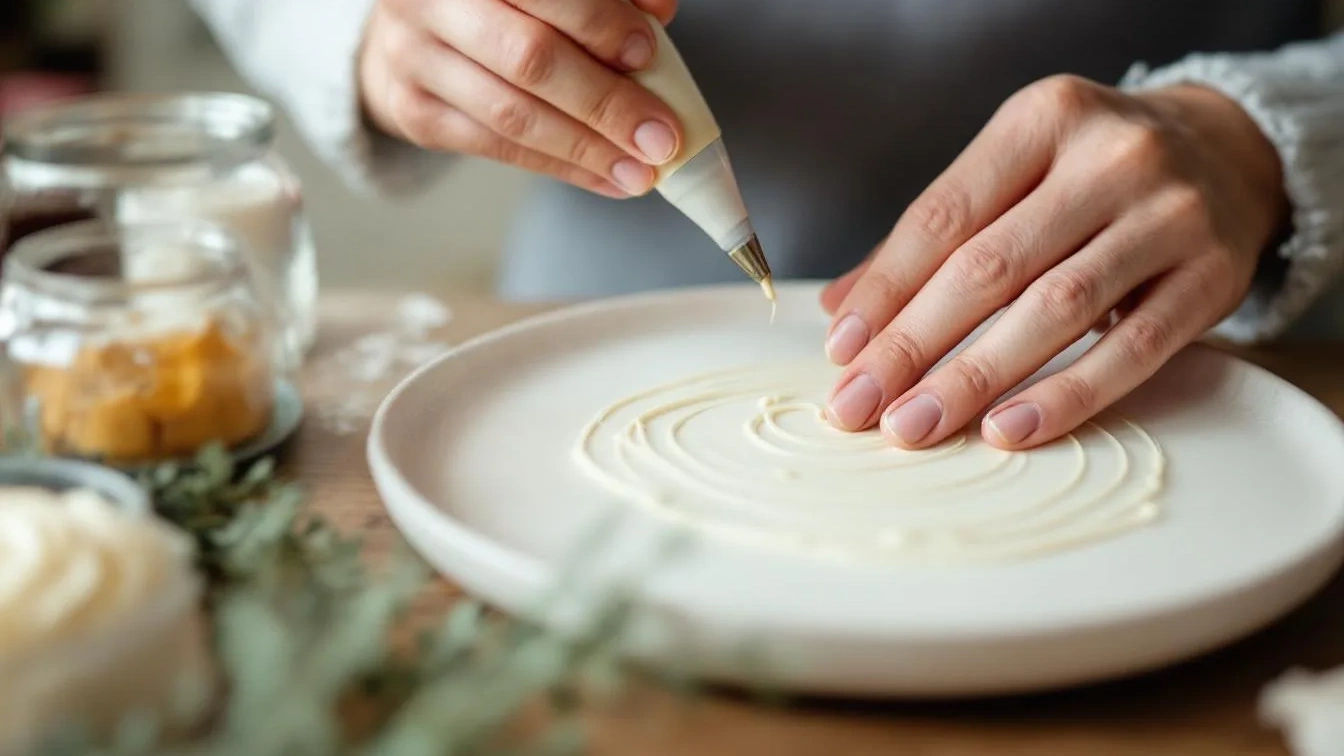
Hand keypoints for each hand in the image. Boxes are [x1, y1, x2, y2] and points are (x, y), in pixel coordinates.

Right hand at [358, 0, 680, 198]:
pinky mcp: (414, 111)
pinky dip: (561, 166)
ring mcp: (413, 57)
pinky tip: (606, 176)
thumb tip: (658, 10)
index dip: (597, 22)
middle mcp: (429, 1)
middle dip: (605, 103)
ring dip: (587, 149)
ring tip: (640, 169)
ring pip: (512, 114)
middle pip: (529, 58)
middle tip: (659, 136)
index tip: (646, 54)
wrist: (413, 23)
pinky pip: (497, 147)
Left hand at [821, 75, 1287, 449]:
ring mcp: (1169, 215)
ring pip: (1055, 309)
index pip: (942, 216)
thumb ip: (931, 236)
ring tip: (916, 424)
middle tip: (862, 405)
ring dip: (974, 376)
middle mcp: (1109, 158)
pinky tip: (1008, 428)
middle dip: (913, 344)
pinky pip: (1131, 350)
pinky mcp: (1214, 276)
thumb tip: (840, 310)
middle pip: (990, 266)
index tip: (842, 350)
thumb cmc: (1093, 171)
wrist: (1232, 151)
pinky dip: (1065, 395)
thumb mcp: (1015, 170)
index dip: (885, 290)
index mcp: (1042, 119)